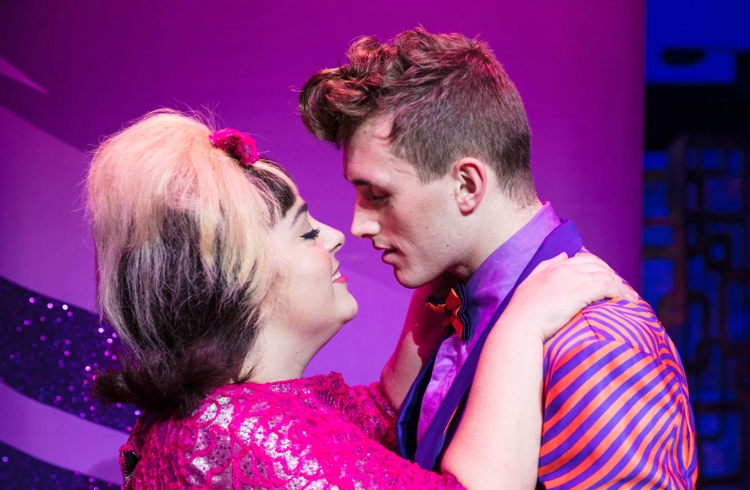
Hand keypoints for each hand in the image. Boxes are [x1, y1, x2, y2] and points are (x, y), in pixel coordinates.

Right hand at [503, 252, 637, 341]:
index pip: (581, 260)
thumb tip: (564, 256)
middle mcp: (563, 268)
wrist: (519, 327)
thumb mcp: (529, 285)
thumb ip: (545, 268)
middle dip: (611, 275)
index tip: (605, 280)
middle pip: (596, 264)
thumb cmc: (521, 314)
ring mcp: (572, 278)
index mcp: (551, 267)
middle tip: (623, 290)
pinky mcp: (580, 290)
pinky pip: (608, 286)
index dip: (596, 268)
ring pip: (605, 275)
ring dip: (620, 286)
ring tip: (630, 299)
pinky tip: (625, 302)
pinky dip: (619, 292)